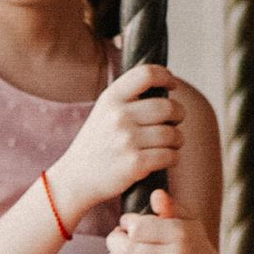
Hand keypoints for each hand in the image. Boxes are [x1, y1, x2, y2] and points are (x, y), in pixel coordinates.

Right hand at [52, 61, 183, 222]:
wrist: (75, 178)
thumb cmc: (96, 144)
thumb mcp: (103, 112)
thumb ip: (127, 97)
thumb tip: (163, 84)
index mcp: (111, 99)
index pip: (147, 74)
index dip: (166, 76)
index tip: (172, 85)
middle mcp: (119, 116)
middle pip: (168, 106)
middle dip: (178, 114)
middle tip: (175, 121)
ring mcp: (127, 141)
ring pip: (172, 134)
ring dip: (177, 139)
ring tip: (171, 143)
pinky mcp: (136, 164)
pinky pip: (170, 156)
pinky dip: (173, 157)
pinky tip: (166, 158)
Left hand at [106, 196, 229, 253]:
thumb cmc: (193, 247)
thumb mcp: (188, 223)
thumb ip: (172, 207)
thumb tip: (156, 195)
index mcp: (181, 234)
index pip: (138, 228)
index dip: (126, 224)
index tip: (126, 225)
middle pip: (127, 249)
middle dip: (113, 242)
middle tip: (114, 240)